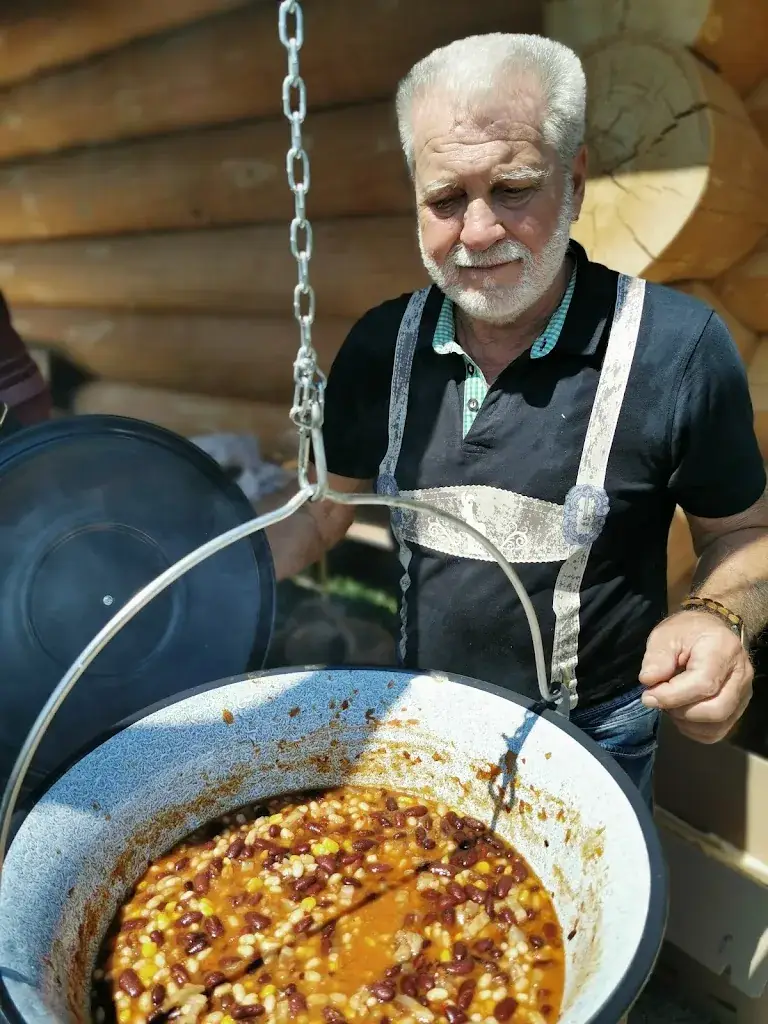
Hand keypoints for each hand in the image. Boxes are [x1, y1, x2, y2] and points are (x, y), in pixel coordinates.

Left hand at [639, 610, 752, 742]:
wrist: (709, 632)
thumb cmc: (687, 632)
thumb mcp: (665, 635)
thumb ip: (657, 657)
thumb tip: (649, 682)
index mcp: (723, 650)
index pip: (704, 684)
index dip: (672, 695)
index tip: (649, 695)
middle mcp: (741, 674)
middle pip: (716, 709)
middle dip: (680, 711)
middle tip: (659, 699)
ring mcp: (744, 693)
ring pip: (718, 725)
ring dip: (686, 722)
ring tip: (670, 703)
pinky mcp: (739, 707)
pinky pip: (718, 731)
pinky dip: (694, 729)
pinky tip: (681, 713)